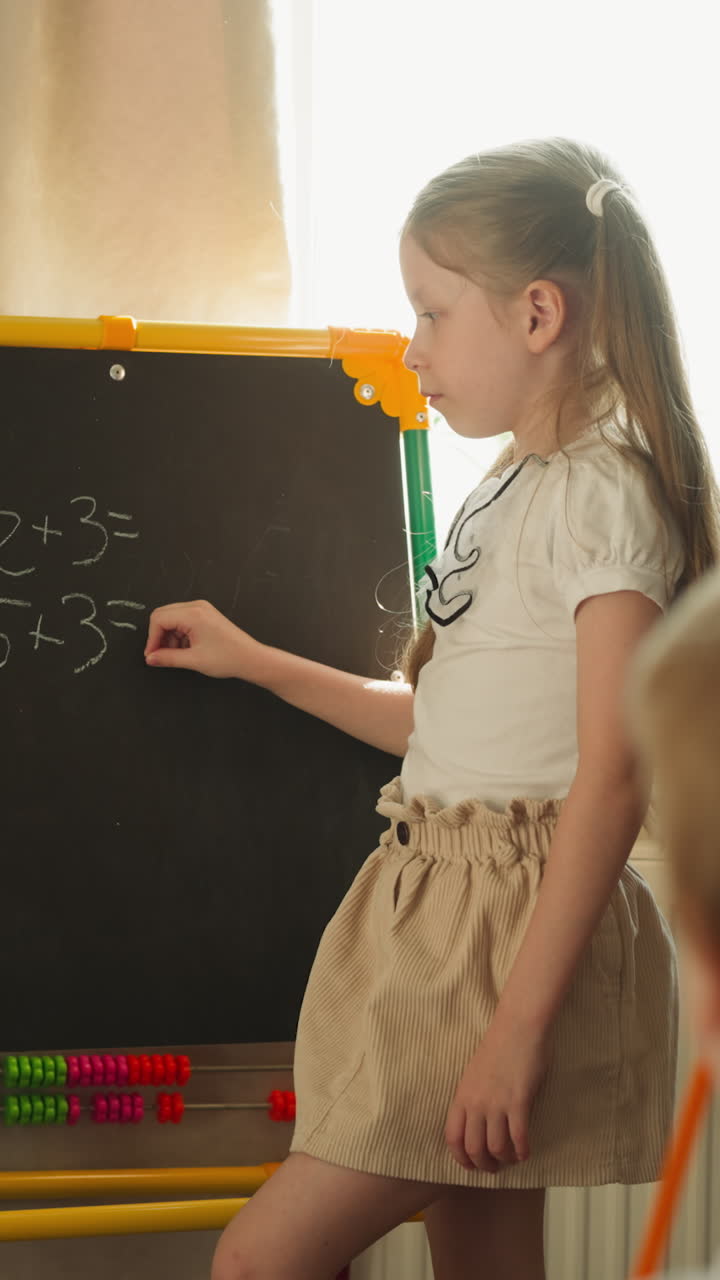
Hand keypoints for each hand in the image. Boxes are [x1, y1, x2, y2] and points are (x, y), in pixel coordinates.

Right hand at [144, 599, 264, 679]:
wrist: (250, 658)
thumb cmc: (230, 657)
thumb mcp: (193, 660)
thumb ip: (167, 658)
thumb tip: (152, 658)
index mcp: (194, 614)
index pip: (158, 619)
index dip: (152, 639)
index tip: (152, 654)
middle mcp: (197, 607)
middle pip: (163, 616)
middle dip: (159, 637)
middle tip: (160, 655)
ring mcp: (202, 610)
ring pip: (172, 619)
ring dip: (170, 637)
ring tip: (177, 655)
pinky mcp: (205, 616)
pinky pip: (183, 621)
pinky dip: (179, 636)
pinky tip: (186, 650)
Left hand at [445, 1013, 549, 1172]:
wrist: (517, 1026)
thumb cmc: (498, 1047)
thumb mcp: (475, 1074)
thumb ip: (473, 1099)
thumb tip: (478, 1125)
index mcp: (462, 1096)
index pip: (452, 1138)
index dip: (461, 1158)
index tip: (471, 1166)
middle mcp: (476, 1103)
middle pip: (473, 1149)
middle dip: (484, 1165)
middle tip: (494, 1167)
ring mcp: (496, 1103)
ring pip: (496, 1148)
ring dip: (505, 1160)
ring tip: (512, 1158)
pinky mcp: (518, 1101)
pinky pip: (518, 1137)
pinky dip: (522, 1151)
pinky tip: (526, 1152)